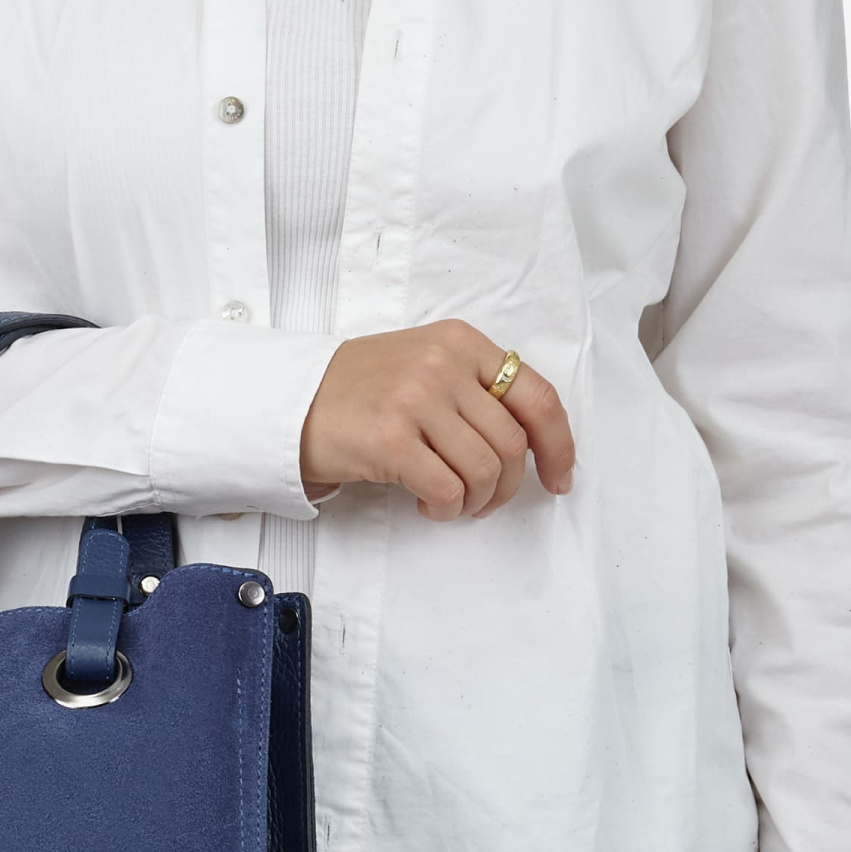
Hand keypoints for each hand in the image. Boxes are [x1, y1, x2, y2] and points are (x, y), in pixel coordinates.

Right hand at [299, 321, 574, 517]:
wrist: (291, 401)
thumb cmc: (361, 389)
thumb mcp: (425, 362)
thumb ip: (476, 386)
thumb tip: (531, 439)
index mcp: (461, 342)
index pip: (538, 396)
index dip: (559, 446)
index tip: (559, 478)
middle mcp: (443, 364)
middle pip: (512, 443)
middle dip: (507, 486)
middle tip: (484, 500)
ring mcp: (416, 399)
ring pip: (485, 470)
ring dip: (475, 501)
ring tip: (451, 502)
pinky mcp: (391, 439)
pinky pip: (448, 490)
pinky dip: (446, 510)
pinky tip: (427, 504)